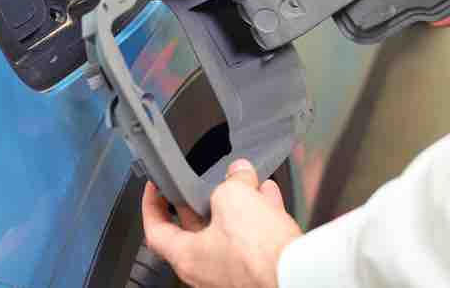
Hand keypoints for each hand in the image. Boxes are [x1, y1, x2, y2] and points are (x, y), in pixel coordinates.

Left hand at [142, 159, 302, 287]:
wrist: (297, 275)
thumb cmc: (259, 253)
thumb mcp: (233, 198)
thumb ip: (230, 181)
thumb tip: (239, 174)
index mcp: (188, 257)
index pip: (156, 231)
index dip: (152, 206)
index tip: (155, 190)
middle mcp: (207, 271)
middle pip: (197, 229)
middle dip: (205, 198)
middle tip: (207, 179)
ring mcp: (234, 274)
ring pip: (229, 233)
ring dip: (238, 205)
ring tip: (247, 182)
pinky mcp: (258, 272)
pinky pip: (254, 241)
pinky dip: (259, 217)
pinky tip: (269, 198)